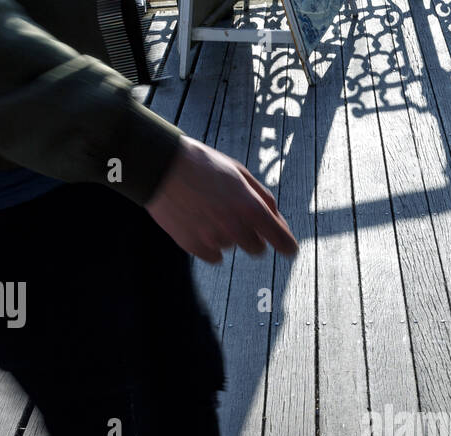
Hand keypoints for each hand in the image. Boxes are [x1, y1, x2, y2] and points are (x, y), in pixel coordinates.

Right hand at [146, 136, 296, 262]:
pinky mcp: (194, 246)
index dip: (287, 246)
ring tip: (210, 210)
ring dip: (227, 234)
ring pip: (232, 247)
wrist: (161, 165)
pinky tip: (201, 223)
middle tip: (238, 219)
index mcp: (250, 206)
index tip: (289, 249)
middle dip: (254, 237)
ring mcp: (213, 238)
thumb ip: (264, 199)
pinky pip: (214, 256)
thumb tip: (279, 221)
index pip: (281, 240)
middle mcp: (234, 226)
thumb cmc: (202, 165)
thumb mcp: (240, 173)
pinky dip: (211, 244)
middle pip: (257, 249)